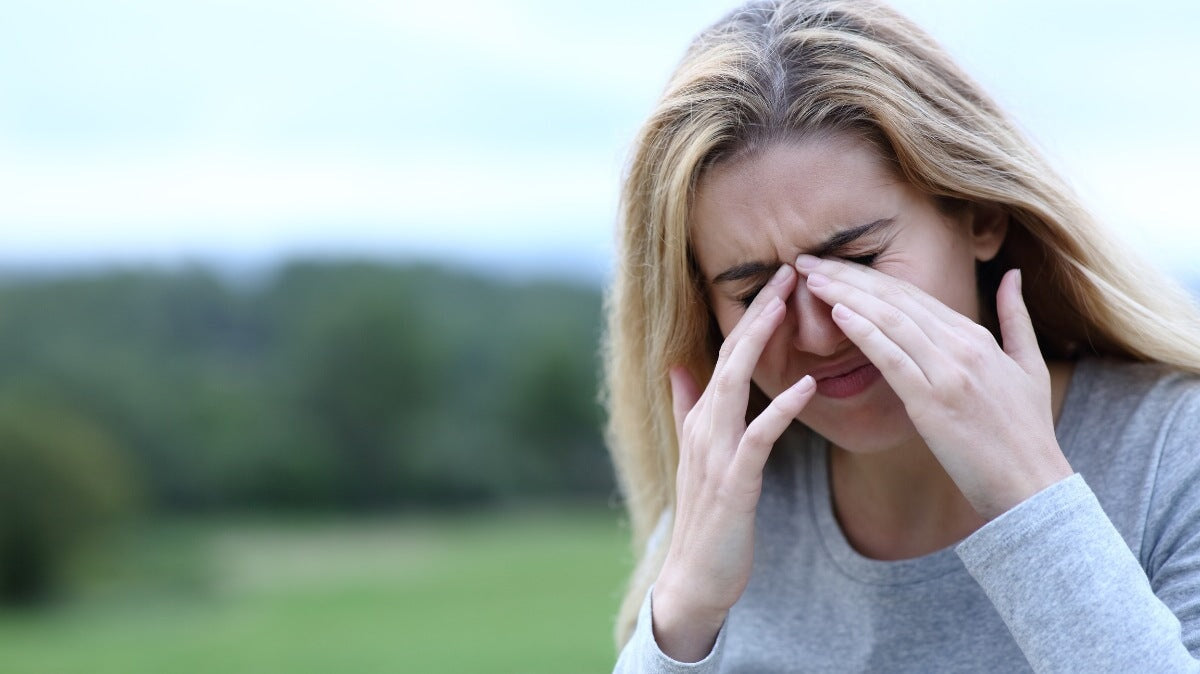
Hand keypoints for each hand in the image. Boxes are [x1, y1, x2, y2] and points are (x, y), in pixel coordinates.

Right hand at [653, 264, 817, 661]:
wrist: (696, 579)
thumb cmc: (707, 519)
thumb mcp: (696, 456)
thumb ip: (688, 409)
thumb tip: (680, 367)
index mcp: (702, 420)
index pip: (727, 354)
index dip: (752, 316)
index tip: (781, 280)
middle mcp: (704, 428)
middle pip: (730, 357)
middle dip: (758, 312)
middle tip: (789, 270)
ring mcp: (715, 455)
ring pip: (735, 385)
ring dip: (761, 343)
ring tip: (788, 306)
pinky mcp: (733, 484)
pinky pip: (757, 438)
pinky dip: (780, 409)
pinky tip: (806, 385)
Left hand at [795, 254, 1072, 519]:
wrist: (1034, 485)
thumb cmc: (1028, 434)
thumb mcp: (1030, 366)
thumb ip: (1017, 318)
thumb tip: (1013, 274)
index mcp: (976, 337)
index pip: (912, 295)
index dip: (869, 276)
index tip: (835, 264)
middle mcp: (962, 346)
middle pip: (895, 298)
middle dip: (847, 275)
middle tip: (806, 260)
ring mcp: (948, 372)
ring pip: (888, 320)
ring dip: (844, 294)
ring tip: (808, 277)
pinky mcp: (932, 402)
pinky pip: (892, 357)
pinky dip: (863, 331)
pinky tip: (836, 312)